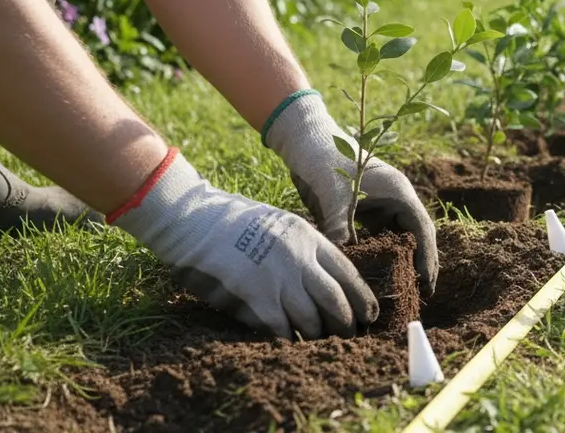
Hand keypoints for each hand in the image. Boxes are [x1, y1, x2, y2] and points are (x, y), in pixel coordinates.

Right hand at [109, 148, 378, 339]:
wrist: (195, 219)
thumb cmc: (235, 221)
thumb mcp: (280, 224)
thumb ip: (303, 247)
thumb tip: (324, 275)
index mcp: (309, 238)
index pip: (348, 273)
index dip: (362, 297)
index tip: (369, 314)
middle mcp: (299, 259)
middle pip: (335, 300)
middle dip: (346, 323)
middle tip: (349, 336)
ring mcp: (277, 279)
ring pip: (311, 319)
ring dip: (317, 335)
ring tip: (319, 343)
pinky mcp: (254, 297)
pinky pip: (281, 327)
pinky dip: (288, 339)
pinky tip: (290, 344)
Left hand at [264, 91, 437, 293]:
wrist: (305, 140)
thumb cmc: (324, 161)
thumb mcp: (334, 196)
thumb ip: (340, 228)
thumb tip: (341, 265)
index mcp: (398, 192)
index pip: (422, 229)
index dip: (427, 256)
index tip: (427, 282)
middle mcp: (395, 200)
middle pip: (416, 236)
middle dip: (421, 263)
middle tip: (422, 294)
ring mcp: (380, 205)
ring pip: (398, 238)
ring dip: (401, 261)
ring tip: (403, 289)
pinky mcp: (364, 210)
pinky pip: (377, 237)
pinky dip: (379, 255)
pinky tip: (374, 275)